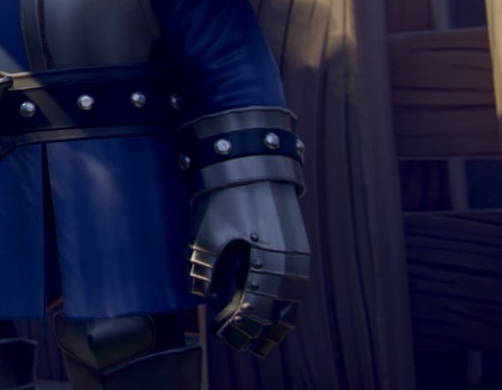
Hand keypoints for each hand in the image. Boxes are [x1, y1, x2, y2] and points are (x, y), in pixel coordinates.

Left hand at [188, 180, 309, 356]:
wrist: (252, 163)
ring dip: (276, 322)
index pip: (256, 311)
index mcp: (267, 262)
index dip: (240, 328)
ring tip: (259, 337)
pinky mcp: (300, 247)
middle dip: (256, 330)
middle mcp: (289, 264)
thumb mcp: (206, 233)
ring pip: (293, 303)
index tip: (223, 335)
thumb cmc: (226, 197)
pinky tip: (269, 307)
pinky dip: (285, 302)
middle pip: (278, 313)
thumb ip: (203, 268)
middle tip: (234, 339)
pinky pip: (297, 287)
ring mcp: (299, 256)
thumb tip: (201, 296)